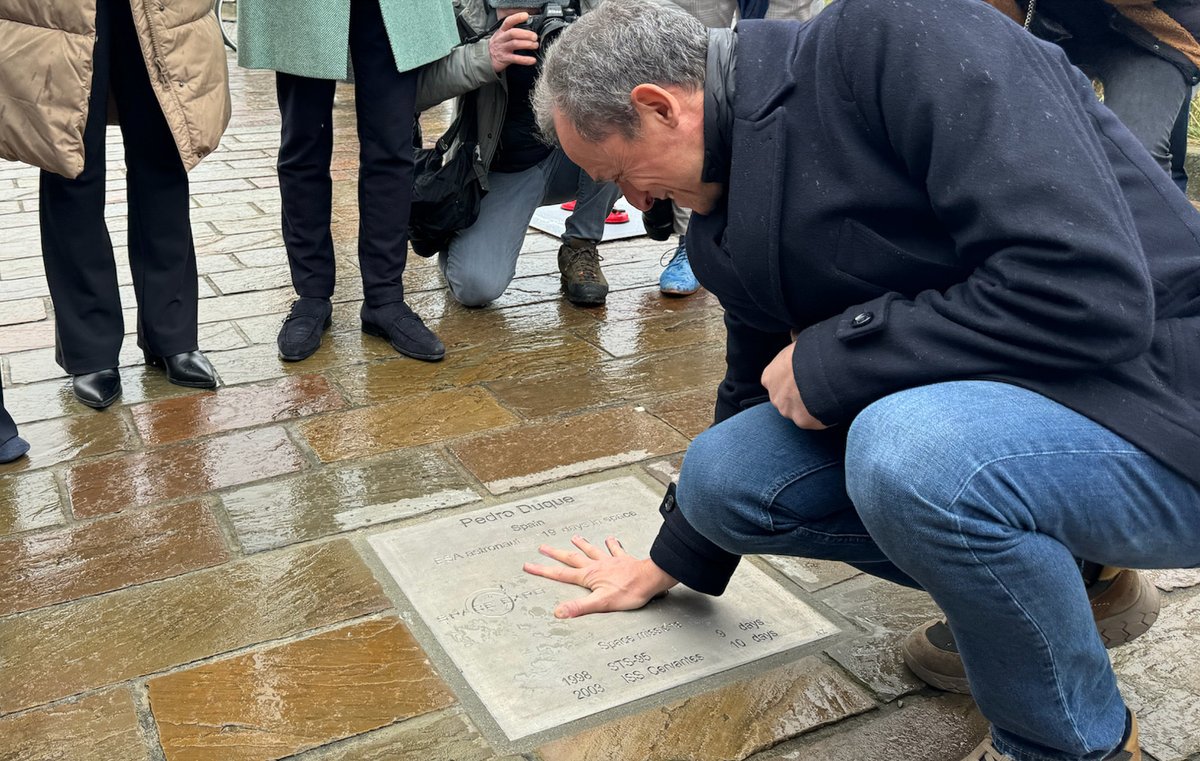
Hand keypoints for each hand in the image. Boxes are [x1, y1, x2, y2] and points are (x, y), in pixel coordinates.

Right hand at [489, 13, 538, 71]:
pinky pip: (515, 59)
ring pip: (515, 44)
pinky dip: (525, 60)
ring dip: (527, 44)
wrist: (486, 57)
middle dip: (525, 34)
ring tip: (535, 45)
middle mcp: (502, 38)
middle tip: (535, 36)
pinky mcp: (504, 59)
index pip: (508, 21)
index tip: (526, 15)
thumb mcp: (502, 35)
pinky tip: (532, 60)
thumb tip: (528, 28)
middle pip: (513, 33)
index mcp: (502, 31)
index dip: (517, 18)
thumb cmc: (497, 45)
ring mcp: (503, 48)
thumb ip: (512, 31)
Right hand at [523, 535, 677, 617]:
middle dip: (555, 554)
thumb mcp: (601, 603)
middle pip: (572, 558)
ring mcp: (609, 561)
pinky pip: (615, 550)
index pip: (561, 574)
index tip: (529, 565)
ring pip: (591, 551)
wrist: (650, 579)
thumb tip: (558, 612)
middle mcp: (596, 566)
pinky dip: (611, 544)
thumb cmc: (629, 591)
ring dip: (581, 545)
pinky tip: (610, 538)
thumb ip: (579, 607)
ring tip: (573, 538)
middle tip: (542, 547)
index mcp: (589, 577)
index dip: (543, 570)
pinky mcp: (623, 560)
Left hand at [761, 341, 827, 428]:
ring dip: (809, 408)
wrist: (825, 367)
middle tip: (816, 388)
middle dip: (797, 397)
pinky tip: (831, 405)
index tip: (800, 379)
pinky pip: (813, 421)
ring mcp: (788, 410)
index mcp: (770, 376)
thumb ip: (794, 350)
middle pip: (784, 400)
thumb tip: (794, 334)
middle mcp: (774, 395)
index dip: (788, 381)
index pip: (773, 382)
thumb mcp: (797, 344)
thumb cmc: (811, 351)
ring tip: (826, 396)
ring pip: (798, 412)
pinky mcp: (802, 421)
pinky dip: (822, 416)